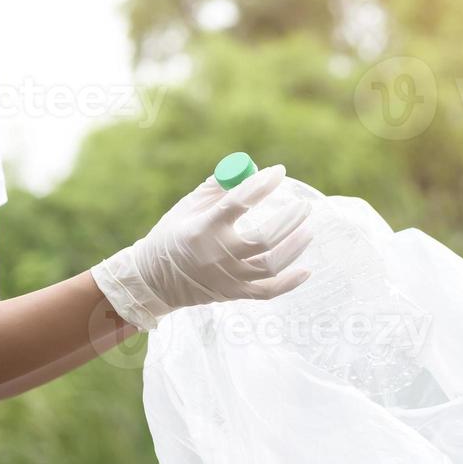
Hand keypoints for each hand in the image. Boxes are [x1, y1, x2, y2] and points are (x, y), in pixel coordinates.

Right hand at [91, 164, 315, 330]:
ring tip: (307, 230)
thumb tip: (250, 170)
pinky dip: (289, 283)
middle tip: (303, 206)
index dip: (261, 184)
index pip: (238, 203)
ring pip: (271, 266)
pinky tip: (306, 270)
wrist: (155, 280)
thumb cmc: (172, 235)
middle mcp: (217, 255)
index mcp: (202, 228)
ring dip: (294, 247)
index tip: (278, 172)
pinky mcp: (234, 293)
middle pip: (263, 239)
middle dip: (289, 220)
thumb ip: (218, 188)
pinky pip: (268, 292)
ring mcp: (228, 278)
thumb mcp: (187, 206)